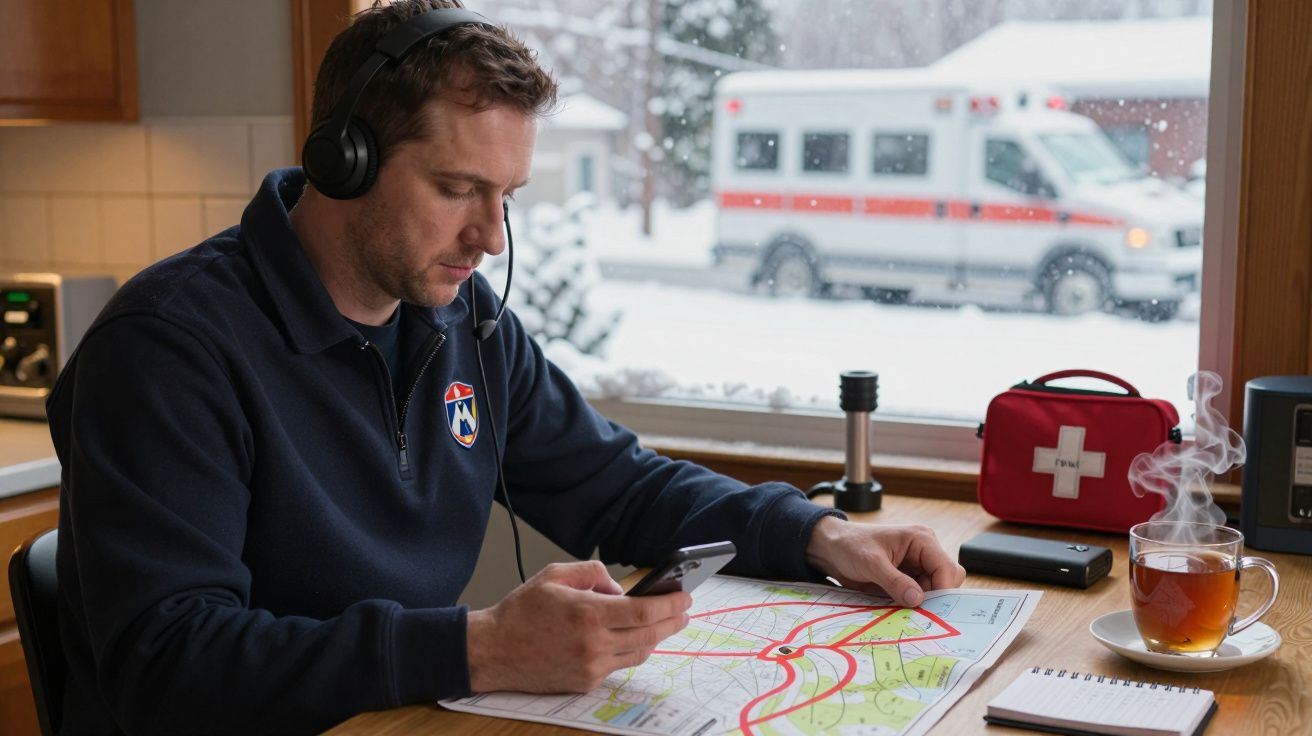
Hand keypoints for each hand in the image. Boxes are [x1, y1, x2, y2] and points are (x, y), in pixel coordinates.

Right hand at [466, 561, 691, 692]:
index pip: (643, 611)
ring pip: (638, 653)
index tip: (684, 597)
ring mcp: (590, 667)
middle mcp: (593, 644)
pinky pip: (619, 665)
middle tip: (684, 611)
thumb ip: (593, 573)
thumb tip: (620, 588)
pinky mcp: (584, 682)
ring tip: (665, 623)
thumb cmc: (521, 611)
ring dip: (655, 637)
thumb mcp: (555, 575)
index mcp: (587, 614)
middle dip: (672, 621)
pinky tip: (634, 638)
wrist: (493, 651)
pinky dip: (631, 650)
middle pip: (648, 634)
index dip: (669, 605)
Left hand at [805, 517, 965, 606]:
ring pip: (935, 591)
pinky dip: (912, 604)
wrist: (831, 548)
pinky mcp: (907, 579)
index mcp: (921, 539)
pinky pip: (920, 595)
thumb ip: (895, 581)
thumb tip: (917, 600)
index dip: (942, 590)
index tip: (927, 608)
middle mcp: (924, 552)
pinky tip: (897, 607)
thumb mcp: (871, 563)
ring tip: (900, 607)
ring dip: (922, 603)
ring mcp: (917, 566)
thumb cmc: (850, 545)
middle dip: (934, 597)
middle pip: (946, 581)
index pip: (947, 568)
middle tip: (914, 610)